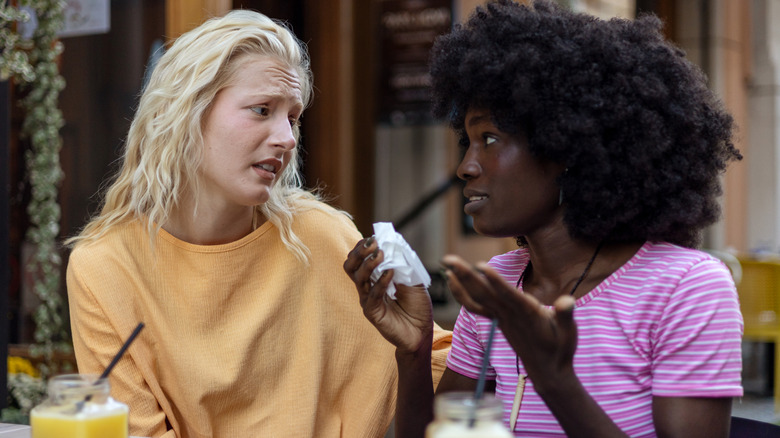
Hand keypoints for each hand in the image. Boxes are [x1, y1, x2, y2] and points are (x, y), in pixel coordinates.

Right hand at [344, 237, 432, 353]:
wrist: (422, 332)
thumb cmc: (417, 306)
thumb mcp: (413, 280)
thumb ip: (403, 265)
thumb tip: (394, 245)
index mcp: (374, 277)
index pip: (360, 259)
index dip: (363, 247)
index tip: (374, 237)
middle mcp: (367, 287)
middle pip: (351, 266)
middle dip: (359, 252)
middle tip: (371, 242)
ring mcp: (368, 299)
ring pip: (358, 278)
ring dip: (369, 263)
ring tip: (380, 254)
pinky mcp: (372, 312)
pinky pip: (372, 294)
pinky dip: (381, 281)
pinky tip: (390, 272)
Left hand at [441, 254, 576, 383]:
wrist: (547, 371)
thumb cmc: (560, 348)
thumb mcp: (569, 333)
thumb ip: (565, 316)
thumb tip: (567, 301)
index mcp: (528, 315)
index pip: (509, 296)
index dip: (496, 282)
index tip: (482, 266)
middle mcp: (510, 315)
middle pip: (485, 294)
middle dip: (467, 276)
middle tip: (449, 258)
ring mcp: (501, 318)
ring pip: (477, 298)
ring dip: (460, 280)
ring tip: (446, 262)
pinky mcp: (497, 320)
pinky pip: (475, 306)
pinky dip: (462, 293)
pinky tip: (452, 279)